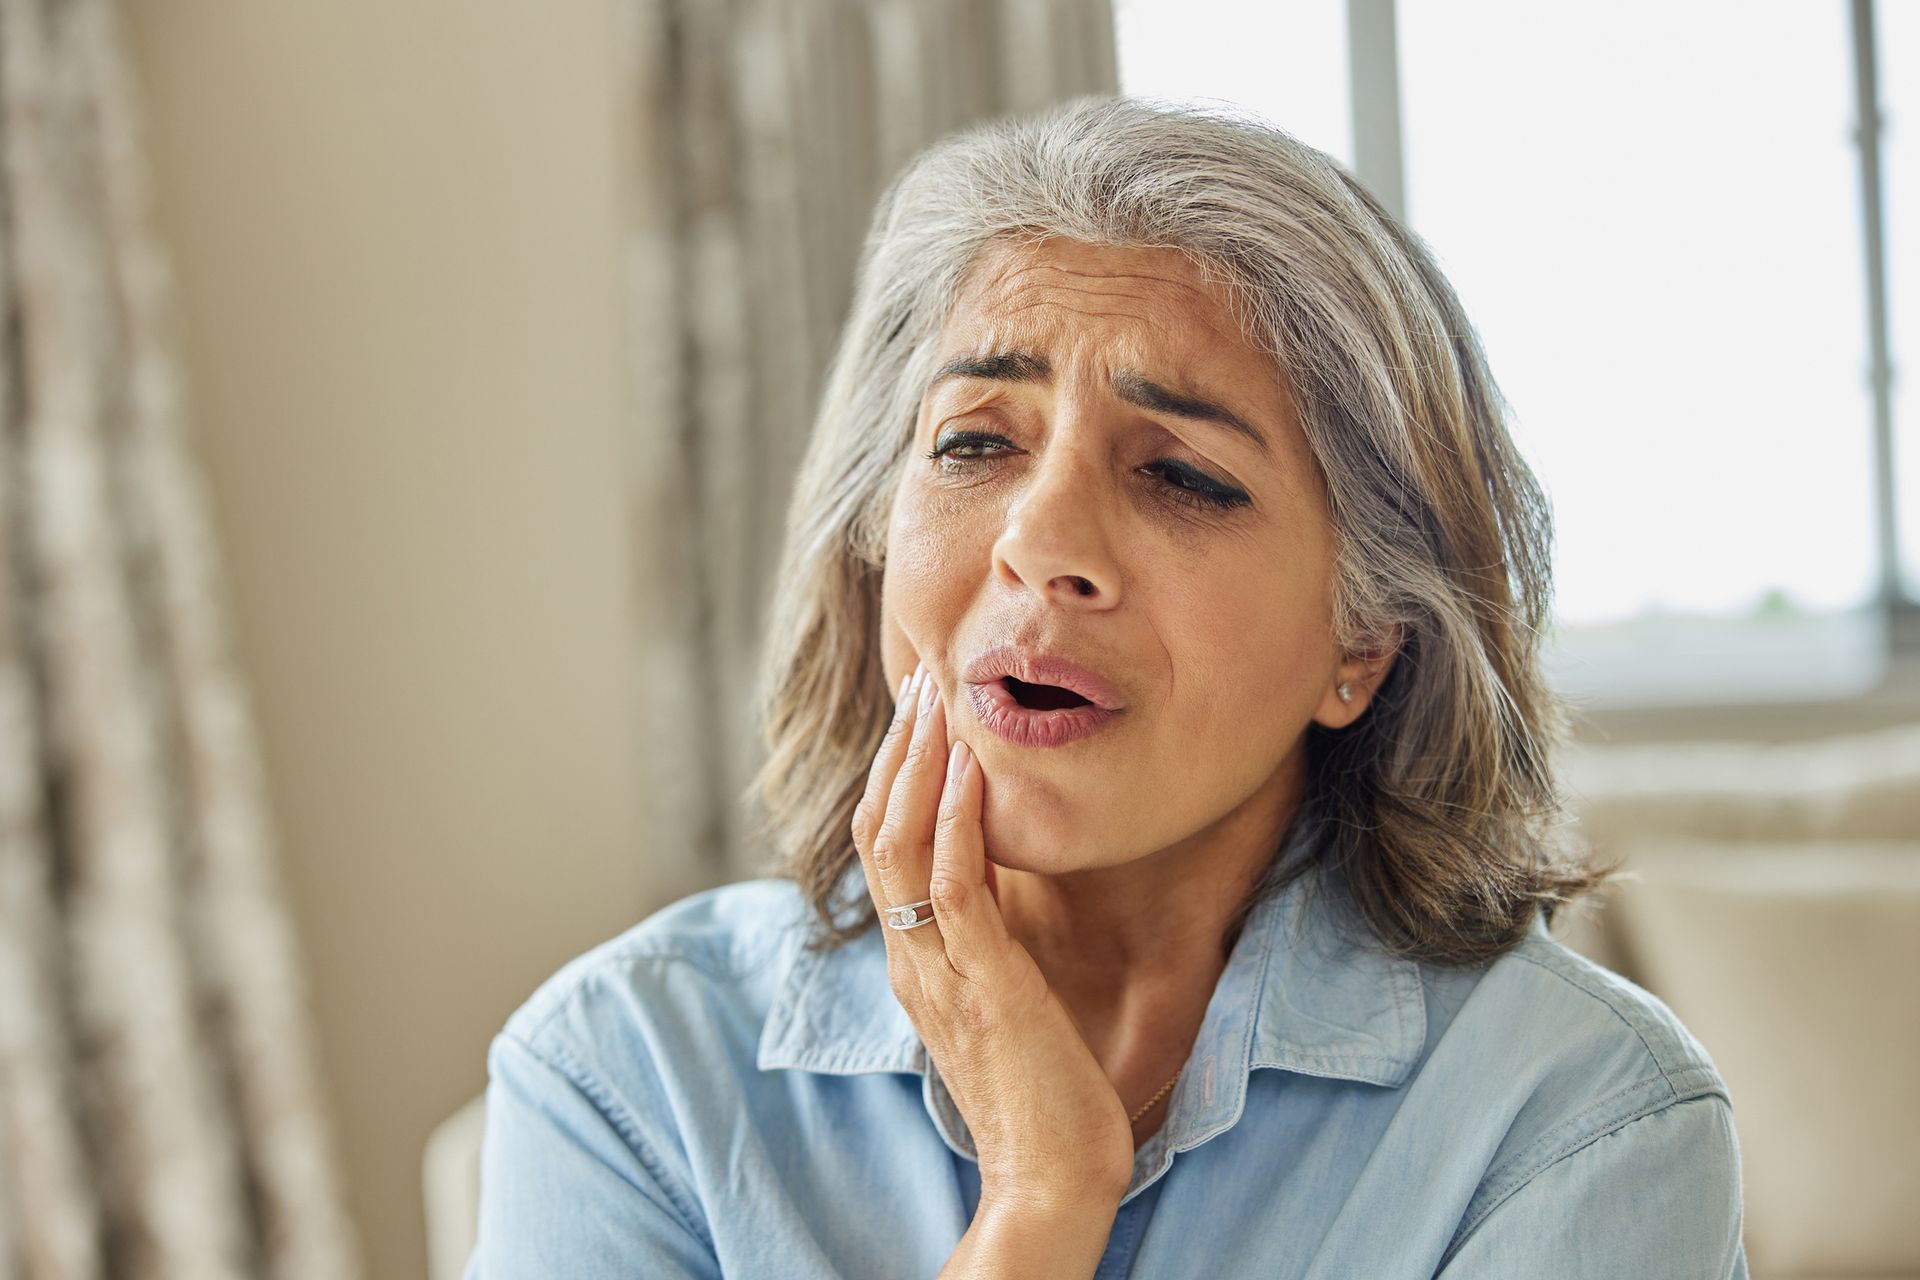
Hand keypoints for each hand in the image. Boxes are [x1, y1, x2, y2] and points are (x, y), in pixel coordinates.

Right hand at [850, 659, 1135, 1211]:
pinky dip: (956, 821)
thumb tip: (998, 889)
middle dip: (900, 750)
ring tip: (940, 700)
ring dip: (920, 765)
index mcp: (915, 962)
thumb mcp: (1003, 1002)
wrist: (1050, 1179)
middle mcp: (912, 959)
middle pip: (877, 831)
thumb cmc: (1043, 1095)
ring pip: (901, 845)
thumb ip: (988, 947)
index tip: (922, 713)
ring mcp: (940, 970)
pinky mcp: (983, 983)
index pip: (884, 848)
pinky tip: (970, 771)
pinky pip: (955, 887)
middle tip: (924, 681)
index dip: (896, 774)